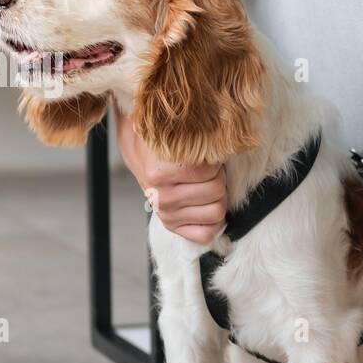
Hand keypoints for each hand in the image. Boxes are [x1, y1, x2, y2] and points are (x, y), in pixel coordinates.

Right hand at [114, 101, 226, 244]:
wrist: (138, 149)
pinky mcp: (172, 226)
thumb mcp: (173, 128)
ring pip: (217, 212)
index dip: (214, 160)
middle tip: (207, 170)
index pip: (210, 171)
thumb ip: (195, 130)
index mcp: (159, 173)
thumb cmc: (162, 137)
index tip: (203, 154)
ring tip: (204, 184)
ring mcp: (166, 214)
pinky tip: (205, 205)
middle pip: (217, 191)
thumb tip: (224, 130)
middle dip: (218, 178)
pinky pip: (206, 234)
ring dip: (217, 197)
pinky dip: (212, 222)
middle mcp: (161, 198)